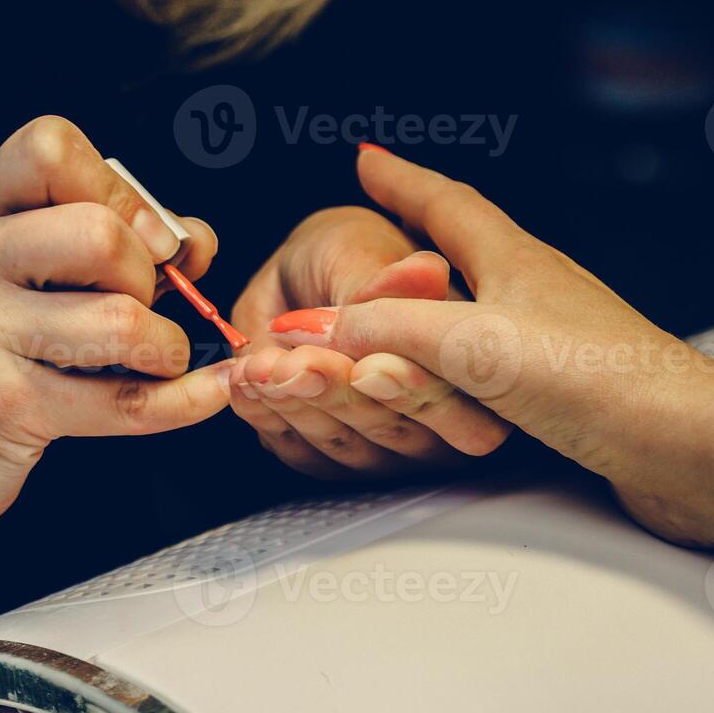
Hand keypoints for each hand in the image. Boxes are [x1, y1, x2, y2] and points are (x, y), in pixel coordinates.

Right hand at [0, 117, 231, 606]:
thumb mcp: (17, 277)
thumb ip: (105, 242)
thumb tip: (193, 241)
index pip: (50, 148)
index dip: (120, 190)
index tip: (144, 237)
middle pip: (100, 234)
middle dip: (149, 276)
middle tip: (141, 308)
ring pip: (119, 319)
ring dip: (165, 345)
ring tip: (153, 358)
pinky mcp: (2, 406)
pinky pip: (125, 400)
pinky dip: (185, 401)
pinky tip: (205, 393)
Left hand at [229, 205, 511, 478]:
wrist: (298, 274)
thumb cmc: (347, 255)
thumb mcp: (360, 253)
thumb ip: (388, 282)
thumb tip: (425, 272)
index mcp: (467, 363)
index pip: (452, 395)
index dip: (411, 385)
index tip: (366, 363)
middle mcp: (437, 416)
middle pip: (397, 431)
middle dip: (338, 396)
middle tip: (294, 363)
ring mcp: (386, 445)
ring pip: (346, 446)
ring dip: (295, 405)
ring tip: (259, 364)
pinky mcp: (334, 459)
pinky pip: (302, 453)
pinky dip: (267, 417)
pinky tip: (246, 382)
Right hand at [270, 148, 713, 547]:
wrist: (678, 443)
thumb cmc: (598, 382)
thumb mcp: (471, 346)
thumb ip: (389, 332)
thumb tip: (321, 327)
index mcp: (515, 261)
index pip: (445, 202)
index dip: (401, 180)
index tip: (368, 161)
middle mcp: (538, 288)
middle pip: (467, 243)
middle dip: (419, 228)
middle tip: (386, 218)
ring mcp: (556, 334)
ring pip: (480, 299)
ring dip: (436, 294)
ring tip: (407, 296)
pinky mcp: (567, 382)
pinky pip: (494, 353)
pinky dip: (457, 354)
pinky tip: (455, 378)